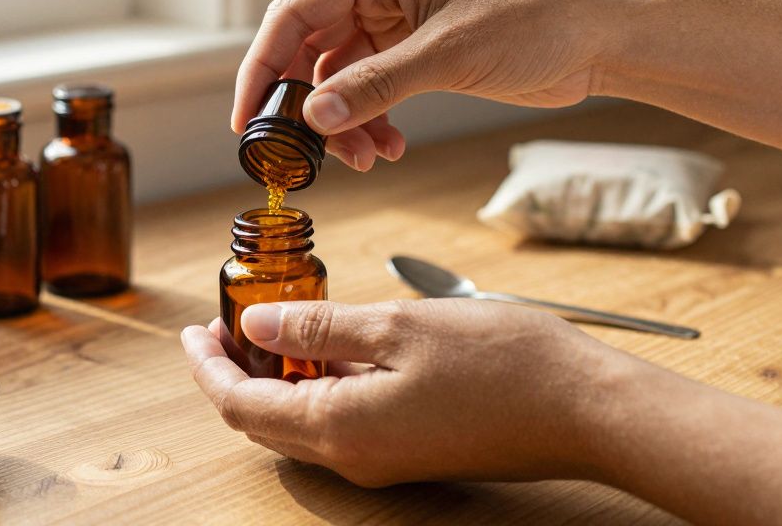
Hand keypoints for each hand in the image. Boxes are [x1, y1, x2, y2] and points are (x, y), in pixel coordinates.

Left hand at [181, 299, 627, 485]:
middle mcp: (354, 457)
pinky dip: (320, 387)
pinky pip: (342, 423)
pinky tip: (332, 346)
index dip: (207, 366)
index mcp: (340, 429)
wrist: (588, 410)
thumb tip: (255, 325)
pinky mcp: (411, 451)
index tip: (193, 328)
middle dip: (234, 372)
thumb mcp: (397, 327)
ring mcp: (384, 460)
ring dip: (278, 378)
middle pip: (262, 421)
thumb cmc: (502, 363)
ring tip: (275, 323)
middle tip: (226, 322)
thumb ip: (319, 330)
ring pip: (302, 422)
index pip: (239, 405)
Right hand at [231, 0, 618, 170]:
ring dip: (346, 123)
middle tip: (310, 153)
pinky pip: (370, 90)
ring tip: (368, 157)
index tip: (247, 119)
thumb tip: (315, 118)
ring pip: (340, 78)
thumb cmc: (535, 19)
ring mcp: (396, 21)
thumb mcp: (447, 55)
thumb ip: (375, 86)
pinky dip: (372, 121)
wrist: (599, 35)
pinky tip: (389, 146)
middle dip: (311, 106)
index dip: (263, 67)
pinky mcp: (416, 51)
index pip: (294, 14)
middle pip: (311, 51)